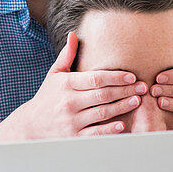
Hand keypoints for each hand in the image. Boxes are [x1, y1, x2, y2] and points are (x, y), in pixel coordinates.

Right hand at [14, 31, 148, 138]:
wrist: (30, 126)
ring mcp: (71, 120)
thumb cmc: (47, 97)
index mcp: (66, 84)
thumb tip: (74, 35)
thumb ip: (67, 55)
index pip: (96, 78)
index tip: (131, 76)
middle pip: (103, 94)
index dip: (116, 77)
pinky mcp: (73, 136)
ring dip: (122, 107)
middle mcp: (69, 102)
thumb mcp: (54, 75)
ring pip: (102, 112)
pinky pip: (95, 132)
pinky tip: (122, 124)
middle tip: (142, 87)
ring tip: (137, 101)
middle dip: (125, 90)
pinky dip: (109, 129)